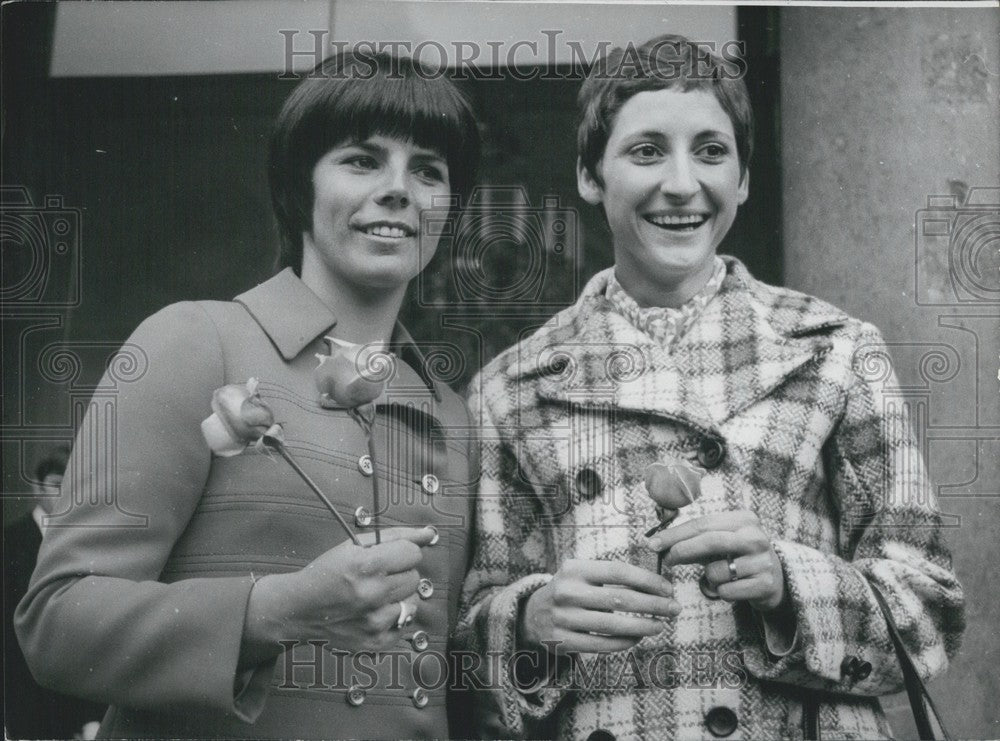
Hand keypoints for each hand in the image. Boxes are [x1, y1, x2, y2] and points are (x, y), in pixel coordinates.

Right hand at [246, 526, 437, 652]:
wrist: (298, 609)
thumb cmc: (327, 573)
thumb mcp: (355, 545)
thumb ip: (396, 536)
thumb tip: (428, 533)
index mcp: (367, 566)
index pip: (413, 554)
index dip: (402, 552)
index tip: (389, 556)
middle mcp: (373, 595)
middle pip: (414, 578)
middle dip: (399, 574)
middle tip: (377, 576)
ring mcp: (375, 622)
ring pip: (413, 602)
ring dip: (398, 597)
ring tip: (375, 595)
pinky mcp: (375, 643)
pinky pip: (405, 625)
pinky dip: (393, 618)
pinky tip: (373, 612)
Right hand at [520, 559, 679, 654]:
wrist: (533, 613)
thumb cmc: (571, 590)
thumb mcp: (583, 574)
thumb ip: (612, 576)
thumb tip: (657, 584)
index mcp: (575, 568)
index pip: (618, 571)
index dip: (647, 580)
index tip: (668, 588)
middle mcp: (567, 591)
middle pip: (620, 599)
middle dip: (653, 605)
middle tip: (674, 609)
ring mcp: (563, 617)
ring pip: (612, 625)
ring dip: (642, 626)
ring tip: (660, 625)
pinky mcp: (562, 641)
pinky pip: (601, 644)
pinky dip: (624, 643)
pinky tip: (638, 638)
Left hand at [647, 511, 785, 611]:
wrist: (775, 579)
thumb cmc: (737, 556)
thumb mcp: (720, 542)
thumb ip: (692, 540)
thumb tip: (658, 543)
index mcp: (744, 519)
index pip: (702, 523)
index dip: (675, 534)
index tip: (653, 543)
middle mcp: (756, 537)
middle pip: (709, 541)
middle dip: (682, 550)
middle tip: (667, 559)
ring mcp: (763, 561)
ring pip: (716, 571)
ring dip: (709, 578)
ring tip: (721, 576)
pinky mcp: (765, 584)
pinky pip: (726, 591)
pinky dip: (721, 592)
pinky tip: (732, 588)